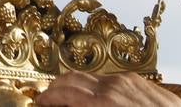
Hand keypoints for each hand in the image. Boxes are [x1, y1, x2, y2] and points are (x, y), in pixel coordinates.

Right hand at [35, 72, 180, 105]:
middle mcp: (113, 86)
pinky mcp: (142, 82)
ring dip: (74, 86)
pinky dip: (96, 86)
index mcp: (102, 102)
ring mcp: (128, 81)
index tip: (39, 104)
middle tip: (48, 100)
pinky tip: (95, 99)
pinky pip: (111, 79)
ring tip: (68, 99)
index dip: (46, 99)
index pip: (62, 93)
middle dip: (55, 89)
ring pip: (90, 77)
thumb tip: (62, 106)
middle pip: (72, 79)